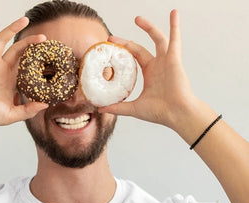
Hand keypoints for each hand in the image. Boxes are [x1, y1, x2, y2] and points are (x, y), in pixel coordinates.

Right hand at [0, 11, 48, 129]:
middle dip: (31, 44)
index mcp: (10, 82)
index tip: (49, 57)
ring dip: (13, 29)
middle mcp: (2, 70)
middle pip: (19, 51)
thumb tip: (45, 104)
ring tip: (25, 19)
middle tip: (44, 38)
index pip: (27, 67)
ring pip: (4, 41)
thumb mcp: (11, 115)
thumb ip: (28, 110)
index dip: (37, 62)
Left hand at [99, 10, 197, 130]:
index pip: (133, 58)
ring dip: (148, 27)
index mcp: (150, 74)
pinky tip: (173, 13)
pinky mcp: (174, 59)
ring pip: (157, 38)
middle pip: (140, 48)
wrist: (176, 114)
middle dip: (126, 42)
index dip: (123, 52)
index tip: (110, 47)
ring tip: (137, 18)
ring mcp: (166, 61)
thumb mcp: (134, 108)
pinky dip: (175, 26)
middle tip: (112, 38)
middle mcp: (157, 66)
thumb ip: (118, 107)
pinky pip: (175, 39)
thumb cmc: (160, 112)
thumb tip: (100, 109)